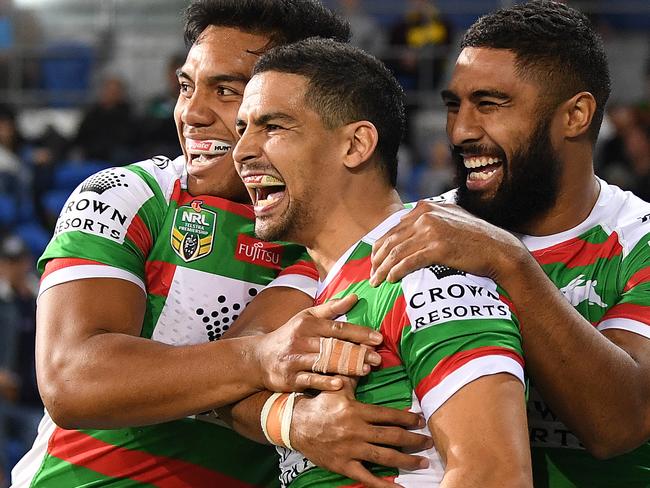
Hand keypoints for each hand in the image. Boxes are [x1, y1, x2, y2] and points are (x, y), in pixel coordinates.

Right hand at [256, 295, 383, 391]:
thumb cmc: (289, 335)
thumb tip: (355, 297)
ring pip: (325, 363)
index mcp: (308, 324)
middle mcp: (302, 340)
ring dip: (347, 367)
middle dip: (357, 352)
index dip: (359, 333)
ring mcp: (295, 359)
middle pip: (334, 346)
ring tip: (366, 370)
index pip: (338, 328)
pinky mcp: (290, 377)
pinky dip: (325, 382)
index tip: (378, 338)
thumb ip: (331, 308)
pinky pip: (310, 379)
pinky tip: (341, 384)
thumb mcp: (306, 317)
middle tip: (377, 358)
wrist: (258, 358)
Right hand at [291, 377, 432, 487]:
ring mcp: (351, 450)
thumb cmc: (318, 403)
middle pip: (392, 437)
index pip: (389, 416)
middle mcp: (357, 431)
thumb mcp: (336, 385)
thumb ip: (354, 374)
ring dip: (406, 460)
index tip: (421, 421)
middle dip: (413, 440)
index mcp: (357, 411)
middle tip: (428, 442)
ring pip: (384, 457)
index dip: (408, 419)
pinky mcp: (344, 465)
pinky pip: (367, 477)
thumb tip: (369, 359)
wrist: (295, 424)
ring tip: (422, 463)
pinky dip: (384, 485)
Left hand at [370, 201, 524, 285]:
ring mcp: (432, 231)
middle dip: (377, 260)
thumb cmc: (475, 238)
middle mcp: (426, 216)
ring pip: (397, 252)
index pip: (393, 228)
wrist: (499, 249)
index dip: (380, 246)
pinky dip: (396, 272)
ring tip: (376, 281)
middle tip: (371, 275)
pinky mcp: (438, 248)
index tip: (374, 260)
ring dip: (383, 269)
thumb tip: (408, 226)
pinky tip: (391, 280)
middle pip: (391, 240)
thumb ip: (429, 218)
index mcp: (425, 207)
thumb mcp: (450, 218)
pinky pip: (409, 261)